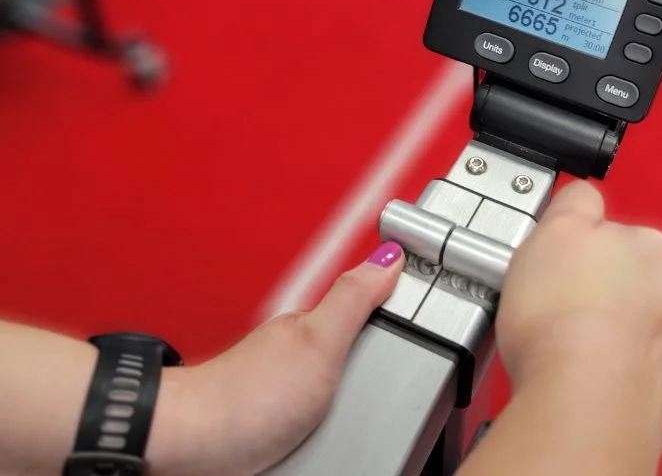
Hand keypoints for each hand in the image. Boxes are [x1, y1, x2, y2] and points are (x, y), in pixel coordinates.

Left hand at [147, 242, 404, 475]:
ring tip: (369, 405)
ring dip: (349, 398)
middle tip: (397, 374)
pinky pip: (316, 414)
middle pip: (355, 348)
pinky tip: (332, 426)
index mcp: (309, 324)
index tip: (420, 309)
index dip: (392, 308)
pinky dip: (327, 421)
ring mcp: (286, 385)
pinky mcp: (277, 420)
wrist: (199, 446)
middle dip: (374, 362)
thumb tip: (387, 257)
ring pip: (336, 384)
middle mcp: (296, 350)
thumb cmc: (246, 397)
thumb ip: (354, 300)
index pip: (365, 305)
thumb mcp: (319, 342)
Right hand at [496, 180, 661, 452]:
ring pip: (625, 319)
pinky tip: (573, 368)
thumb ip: (573, 204)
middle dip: (589, 283)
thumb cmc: (566, 319)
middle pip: (621, 273)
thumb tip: (583, 196)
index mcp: (649, 245)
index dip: (572, 240)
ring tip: (556, 340)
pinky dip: (603, 362)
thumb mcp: (555, 231)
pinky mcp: (660, 384)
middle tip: (548, 300)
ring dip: (597, 325)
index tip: (552, 258)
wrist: (585, 401)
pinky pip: (625, 361)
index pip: (607, 224)